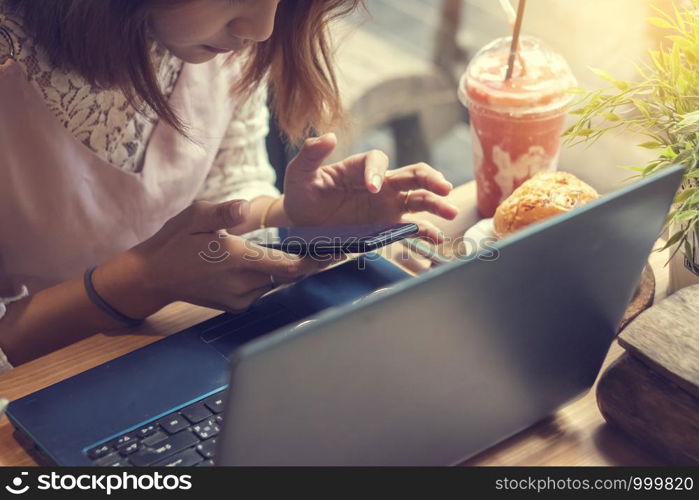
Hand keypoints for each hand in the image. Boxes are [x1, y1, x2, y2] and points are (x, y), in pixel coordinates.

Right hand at [97, 199, 324, 315]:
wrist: (154, 277)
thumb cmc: (175, 242)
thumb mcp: (195, 216)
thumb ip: (223, 211)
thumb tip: (243, 207)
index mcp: (236, 260)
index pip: (287, 266)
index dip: (313, 261)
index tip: (332, 252)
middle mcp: (242, 284)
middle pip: (286, 275)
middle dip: (303, 262)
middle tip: (324, 248)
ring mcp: (239, 299)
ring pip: (275, 282)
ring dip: (284, 269)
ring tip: (297, 252)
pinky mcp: (236, 305)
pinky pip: (262, 289)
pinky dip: (268, 277)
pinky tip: (264, 262)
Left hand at [283, 133, 458, 241]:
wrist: (303, 226)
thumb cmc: (302, 195)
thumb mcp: (299, 174)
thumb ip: (310, 155)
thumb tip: (328, 136)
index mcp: (360, 168)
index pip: (378, 161)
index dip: (377, 171)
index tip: (372, 188)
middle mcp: (380, 184)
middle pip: (412, 174)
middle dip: (430, 179)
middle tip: (444, 187)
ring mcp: (387, 206)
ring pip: (418, 199)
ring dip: (436, 203)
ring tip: (450, 211)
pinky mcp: (387, 226)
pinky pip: (411, 227)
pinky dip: (425, 232)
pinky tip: (437, 238)